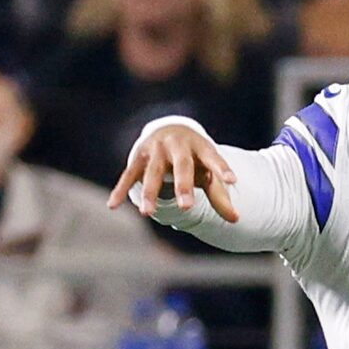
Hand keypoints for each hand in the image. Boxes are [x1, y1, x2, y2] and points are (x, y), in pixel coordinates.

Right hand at [110, 123, 238, 222]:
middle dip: (183, 186)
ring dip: (149, 192)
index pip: (213, 158)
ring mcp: (156, 150)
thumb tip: (236, 220)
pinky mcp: (139, 157)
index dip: (222, 169)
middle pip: (181, 165)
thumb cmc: (194, 157)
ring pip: (152, 172)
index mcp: (200, 147)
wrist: (170, 129)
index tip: (232, 181)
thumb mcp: (208, 171)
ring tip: (147, 213)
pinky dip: (121, 190)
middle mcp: (178, 145)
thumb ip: (220, 195)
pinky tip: (112, 206)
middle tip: (186, 208)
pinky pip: (129, 175)